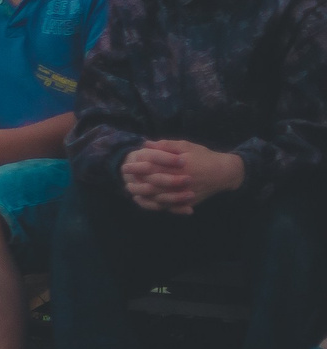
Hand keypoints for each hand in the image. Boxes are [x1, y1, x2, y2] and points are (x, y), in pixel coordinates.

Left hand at [124, 139, 241, 212]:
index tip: (126, 165)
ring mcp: (184, 194)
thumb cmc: (204, 156)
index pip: (154, 167)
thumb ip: (166, 145)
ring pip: (159, 197)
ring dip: (143, 194)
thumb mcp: (186, 146)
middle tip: (125, 179)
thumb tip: (145, 143)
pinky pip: (168, 206)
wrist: (224, 173)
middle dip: (137, 181)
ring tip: (131, 190)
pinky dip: (154, 204)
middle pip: (153, 184)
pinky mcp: (187, 202)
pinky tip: (144, 200)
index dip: (138, 167)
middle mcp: (182, 181)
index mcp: (180, 166)